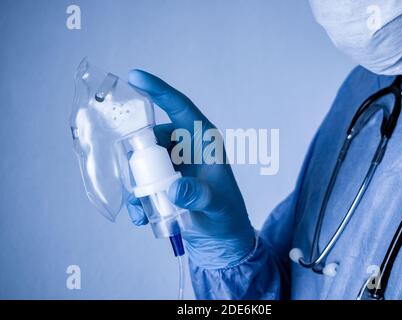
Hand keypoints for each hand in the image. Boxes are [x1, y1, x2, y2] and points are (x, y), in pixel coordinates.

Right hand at [126, 70, 254, 268]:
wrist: (221, 240)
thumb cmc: (226, 218)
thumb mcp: (217, 207)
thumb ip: (200, 197)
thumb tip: (175, 188)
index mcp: (204, 141)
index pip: (180, 108)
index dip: (159, 90)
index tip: (135, 76)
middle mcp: (186, 147)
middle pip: (152, 137)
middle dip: (140, 156)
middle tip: (140, 183)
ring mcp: (173, 163)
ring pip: (143, 159)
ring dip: (137, 182)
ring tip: (143, 208)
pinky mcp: (162, 179)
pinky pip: (141, 179)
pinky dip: (137, 196)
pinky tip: (142, 215)